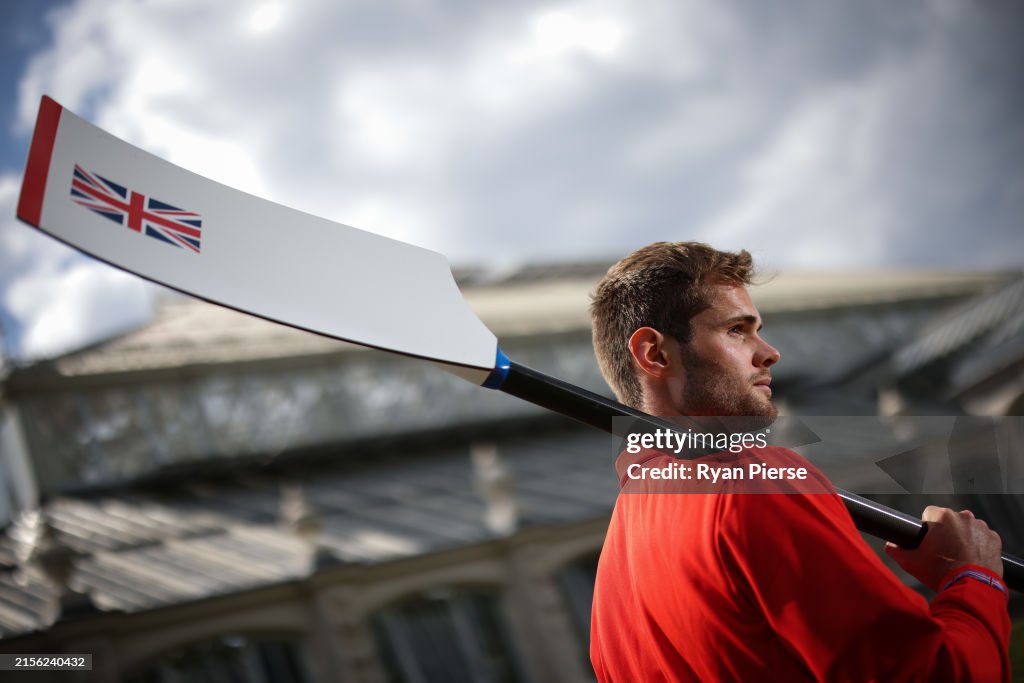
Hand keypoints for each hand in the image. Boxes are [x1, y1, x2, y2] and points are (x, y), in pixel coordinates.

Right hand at [884, 506, 1002, 590]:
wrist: (972, 589)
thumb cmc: (942, 574)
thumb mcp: (912, 563)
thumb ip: (896, 550)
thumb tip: (890, 546)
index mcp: (943, 517)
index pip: (929, 513)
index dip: (926, 527)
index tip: (929, 541)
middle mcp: (964, 517)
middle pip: (949, 520)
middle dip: (946, 532)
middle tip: (943, 552)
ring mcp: (981, 527)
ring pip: (967, 528)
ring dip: (962, 537)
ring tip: (958, 557)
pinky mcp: (994, 539)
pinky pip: (983, 538)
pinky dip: (978, 545)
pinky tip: (972, 559)